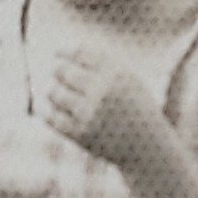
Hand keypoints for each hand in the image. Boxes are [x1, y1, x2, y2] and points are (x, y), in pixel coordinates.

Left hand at [39, 47, 166, 171]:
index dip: (64, 51)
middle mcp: (102, 90)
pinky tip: (51, 112)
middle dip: (58, 71)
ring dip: (54, 93)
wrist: (147, 146)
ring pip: (55, 94)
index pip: (79, 53)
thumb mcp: (129, 79)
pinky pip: (52, 118)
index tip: (57, 53)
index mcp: (115, 73)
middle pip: (63, 71)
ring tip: (57, 94)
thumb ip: (103, 64)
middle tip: (58, 74)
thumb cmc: (135, 108)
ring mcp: (90, 113)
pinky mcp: (80, 134)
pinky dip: (49, 113)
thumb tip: (65, 52)